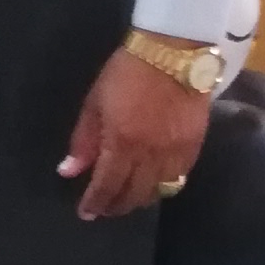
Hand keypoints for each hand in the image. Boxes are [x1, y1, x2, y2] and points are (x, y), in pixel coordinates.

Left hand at [58, 46, 212, 220]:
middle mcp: (150, 154)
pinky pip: (179, 177)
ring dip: (140, 198)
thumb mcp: (95, 103)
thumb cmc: (126, 72)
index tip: (86, 213)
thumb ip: (84, 141)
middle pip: (133, 195)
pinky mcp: (195, 146)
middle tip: (105, 208)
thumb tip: (68, 171)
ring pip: (159, 191)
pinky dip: (164, 185)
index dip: (95, 203)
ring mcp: (176, 152)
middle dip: (116, 206)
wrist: (175, 51)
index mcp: (122, 142)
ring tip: (127, 197)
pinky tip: (153, 182)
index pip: (106, 186)